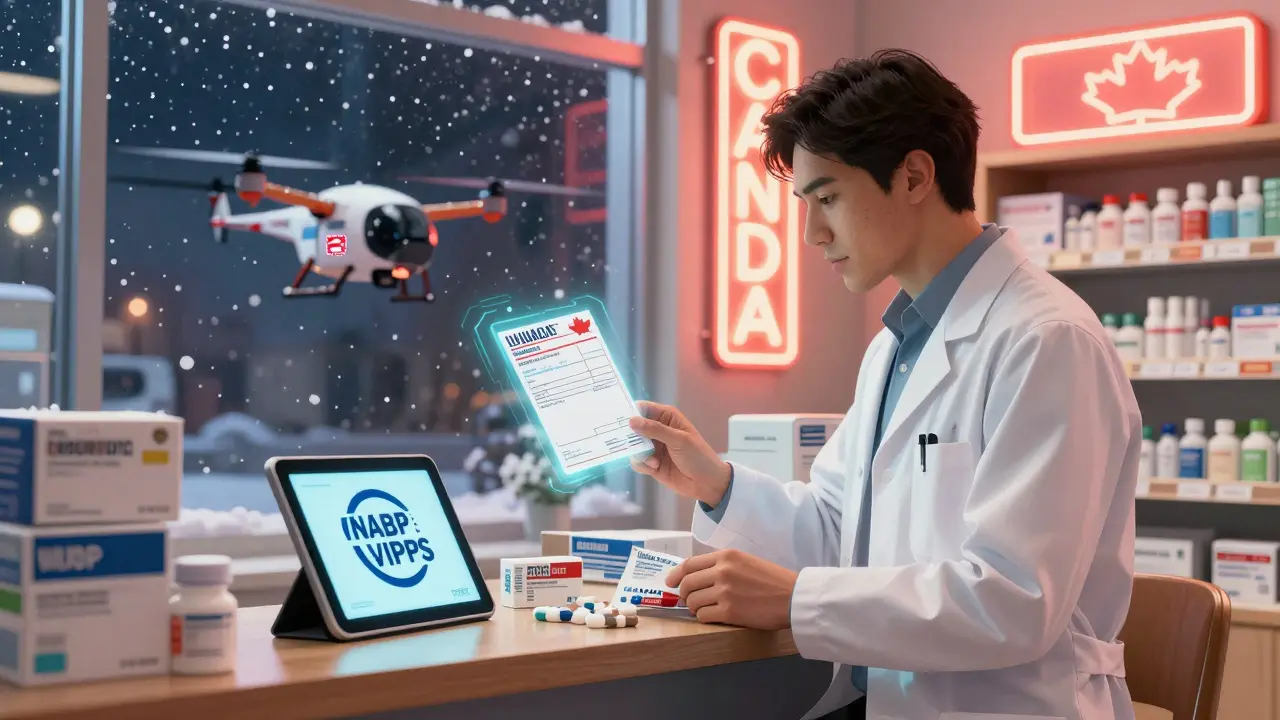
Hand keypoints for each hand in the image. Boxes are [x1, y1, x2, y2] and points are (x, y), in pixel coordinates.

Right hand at [628, 401, 731, 505]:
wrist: (706, 483)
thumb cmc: (698, 456)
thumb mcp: (679, 440)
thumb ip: (655, 429)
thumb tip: (632, 421)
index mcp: (667, 417)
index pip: (643, 408)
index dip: (631, 411)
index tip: (619, 419)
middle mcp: (657, 429)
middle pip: (634, 427)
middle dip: (630, 436)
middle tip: (630, 443)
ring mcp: (654, 446)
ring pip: (633, 446)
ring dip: (640, 454)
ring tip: (653, 461)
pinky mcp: (651, 462)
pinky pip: (637, 461)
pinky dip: (643, 464)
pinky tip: (655, 467)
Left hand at [666, 549, 797, 629]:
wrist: (793, 597)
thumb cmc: (773, 580)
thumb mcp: (745, 562)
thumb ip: (722, 566)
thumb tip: (696, 577)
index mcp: (726, 556)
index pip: (689, 564)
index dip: (676, 574)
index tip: (670, 582)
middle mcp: (722, 571)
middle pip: (687, 584)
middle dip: (684, 595)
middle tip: (689, 601)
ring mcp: (725, 591)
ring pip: (693, 602)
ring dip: (695, 608)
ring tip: (706, 609)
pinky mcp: (729, 612)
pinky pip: (703, 616)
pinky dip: (705, 618)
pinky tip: (714, 617)